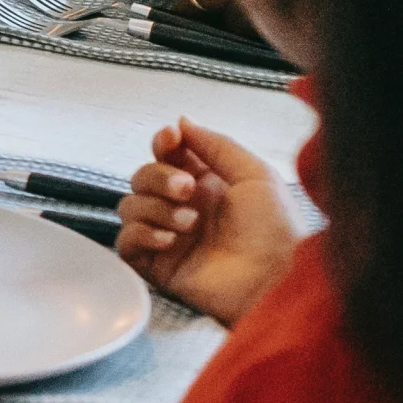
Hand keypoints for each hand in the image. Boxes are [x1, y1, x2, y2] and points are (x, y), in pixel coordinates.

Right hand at [117, 116, 301, 324]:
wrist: (274, 281)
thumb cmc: (276, 230)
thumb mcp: (256, 174)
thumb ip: (216, 144)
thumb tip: (182, 121)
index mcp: (208, 184)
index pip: (168, 155)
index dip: (163, 143)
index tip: (170, 139)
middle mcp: (184, 207)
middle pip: (142, 177)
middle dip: (159, 177)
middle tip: (186, 190)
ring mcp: (169, 236)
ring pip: (131, 206)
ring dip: (155, 208)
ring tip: (189, 223)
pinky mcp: (158, 265)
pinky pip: (126, 242)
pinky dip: (142, 234)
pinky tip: (170, 239)